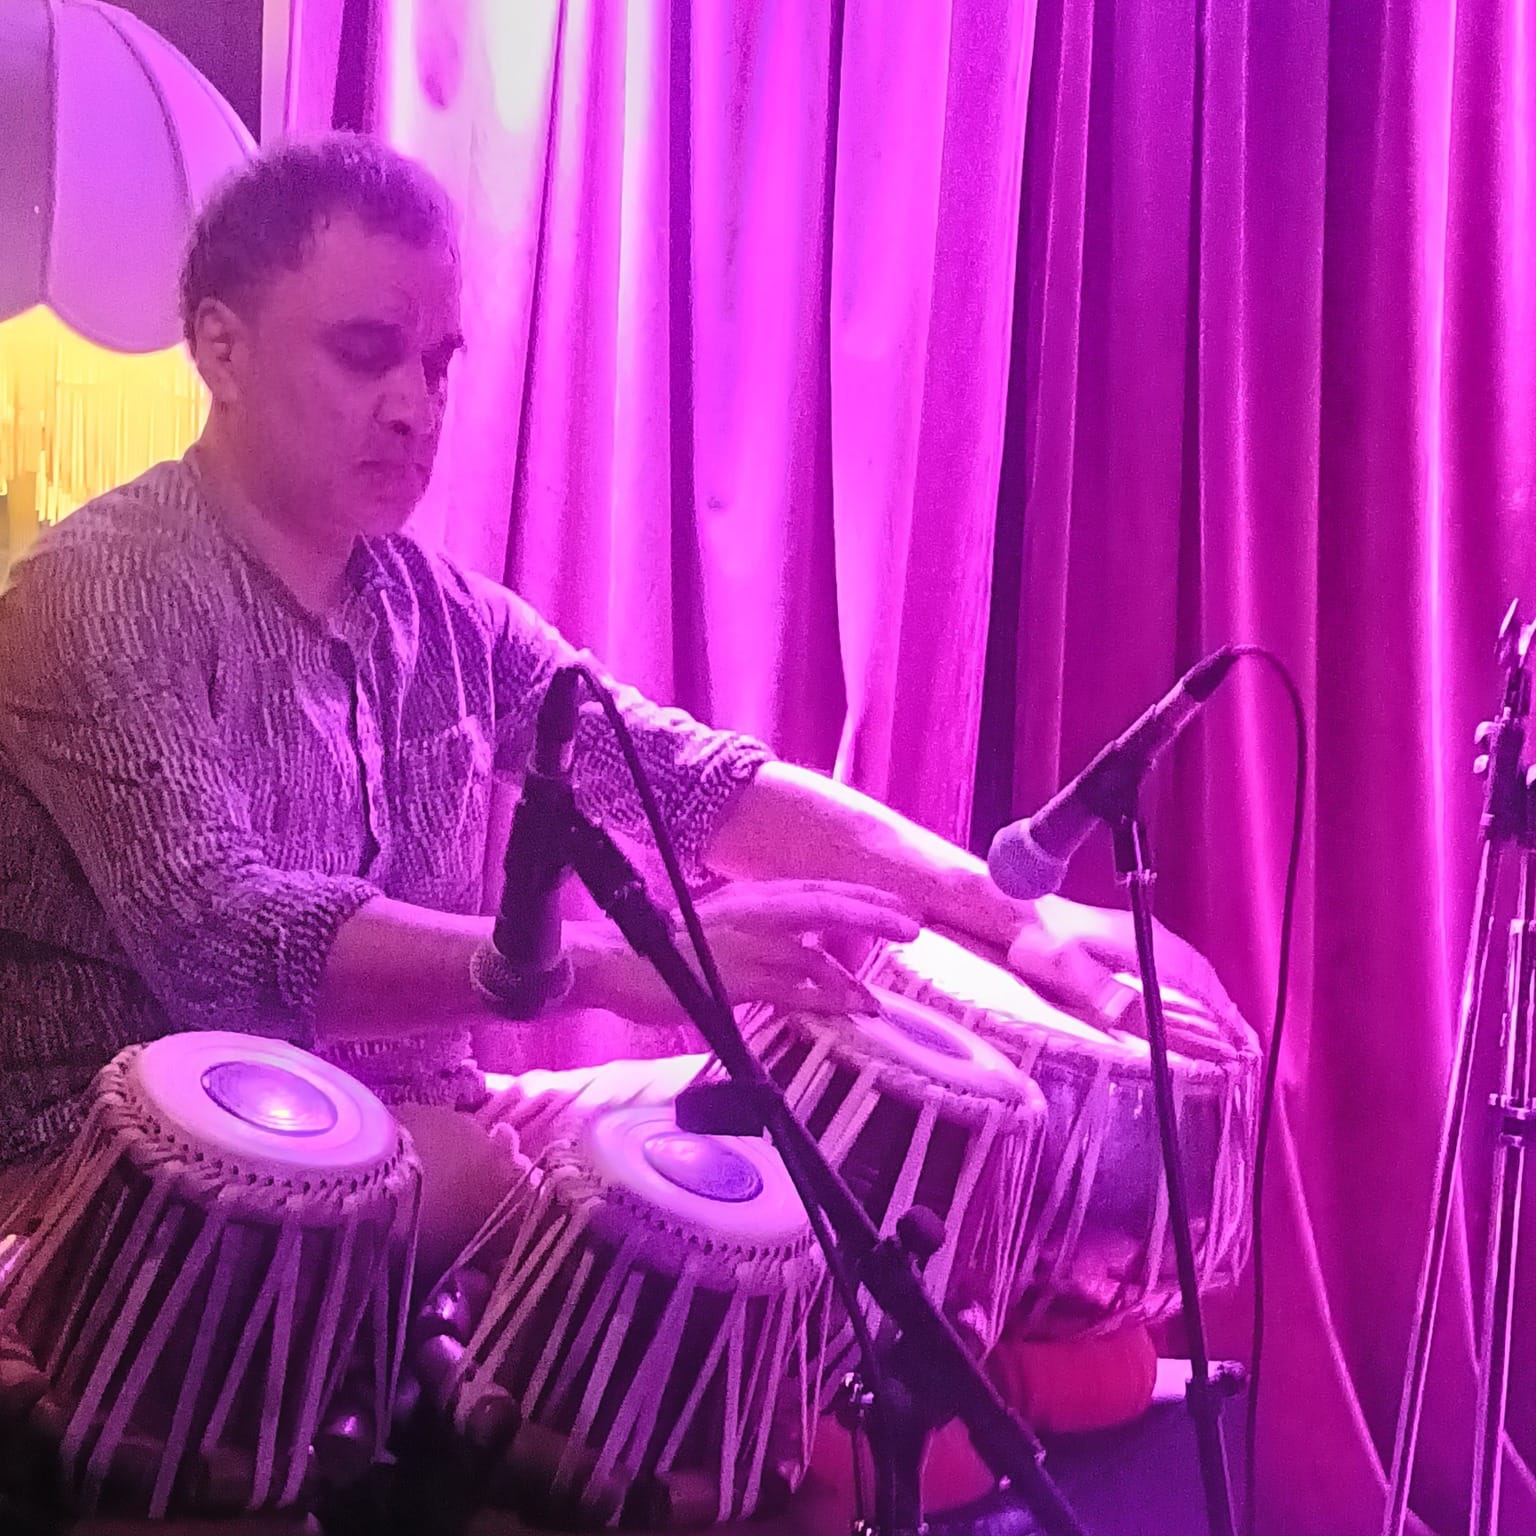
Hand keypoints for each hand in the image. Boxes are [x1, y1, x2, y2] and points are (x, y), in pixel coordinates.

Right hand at [568, 878, 920, 1023]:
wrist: (611, 959)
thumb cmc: (659, 947)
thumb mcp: (715, 928)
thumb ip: (756, 935)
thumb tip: (790, 953)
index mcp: (749, 899)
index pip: (815, 891)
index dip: (859, 896)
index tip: (897, 904)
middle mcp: (752, 913)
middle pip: (824, 907)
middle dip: (873, 915)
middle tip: (915, 926)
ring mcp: (745, 945)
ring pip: (812, 954)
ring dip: (849, 974)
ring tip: (878, 996)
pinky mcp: (734, 979)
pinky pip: (789, 989)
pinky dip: (822, 999)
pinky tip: (845, 1010)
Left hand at [1005, 893, 1243, 1056]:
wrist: (1019, 910)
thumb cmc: (1039, 942)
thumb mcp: (1068, 971)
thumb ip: (1105, 994)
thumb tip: (1140, 1018)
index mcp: (1142, 947)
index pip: (1194, 986)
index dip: (1218, 1018)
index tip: (1240, 1046)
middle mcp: (1152, 939)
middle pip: (1203, 979)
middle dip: (1228, 1014)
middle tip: (1248, 1048)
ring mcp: (1145, 937)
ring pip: (1194, 973)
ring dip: (1216, 1003)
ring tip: (1235, 1034)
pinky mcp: (1135, 940)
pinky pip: (1180, 967)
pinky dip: (1199, 989)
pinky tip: (1200, 1005)